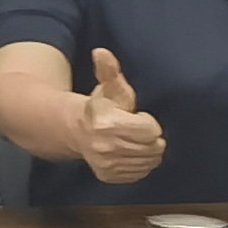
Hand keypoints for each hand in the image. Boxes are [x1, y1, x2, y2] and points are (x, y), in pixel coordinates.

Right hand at [79, 47, 165, 184]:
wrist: (74, 129)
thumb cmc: (99, 107)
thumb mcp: (109, 87)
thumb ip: (109, 71)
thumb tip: (101, 52)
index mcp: (107, 123)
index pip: (151, 130)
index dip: (147, 122)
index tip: (137, 117)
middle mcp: (105, 147)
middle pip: (152, 147)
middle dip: (150, 138)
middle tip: (138, 130)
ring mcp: (107, 164)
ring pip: (148, 162)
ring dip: (146, 152)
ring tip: (134, 141)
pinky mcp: (108, 176)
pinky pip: (139, 173)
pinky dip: (139, 164)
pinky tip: (129, 153)